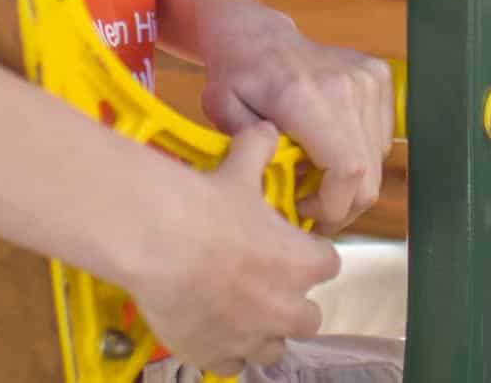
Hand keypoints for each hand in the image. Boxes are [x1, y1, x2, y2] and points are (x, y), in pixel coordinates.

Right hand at [126, 127, 337, 371]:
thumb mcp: (239, 170)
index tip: (292, 251)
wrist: (161, 241)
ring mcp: (253, 337)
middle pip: (310, 319)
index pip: (328, 265)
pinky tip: (209, 333)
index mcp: (302, 262)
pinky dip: (224, 352)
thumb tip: (266, 131)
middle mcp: (287, 307)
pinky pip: (232, 365)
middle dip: (293, 306)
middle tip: (266, 287)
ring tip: (238, 315)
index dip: (310, 257)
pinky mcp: (218, 356)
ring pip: (274, 350)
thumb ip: (258, 152)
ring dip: (262, 334)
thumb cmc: (207, 206)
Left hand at [195, 7, 393, 229]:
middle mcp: (346, 85)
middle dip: (341, 206)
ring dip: (349, 182)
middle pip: (368, 176)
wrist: (258, 34)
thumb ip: (252, 155)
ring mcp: (369, 78)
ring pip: (377, 161)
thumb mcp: (224, 116)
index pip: (347, 170)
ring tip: (313, 174)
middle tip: (308, 206)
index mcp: (303, 96)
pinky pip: (380, 139)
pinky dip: (358, 156)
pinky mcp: (380, 77)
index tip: (302, 210)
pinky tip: (327, 150)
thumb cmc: (236, 77)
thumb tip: (283, 188)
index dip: (332, 207)